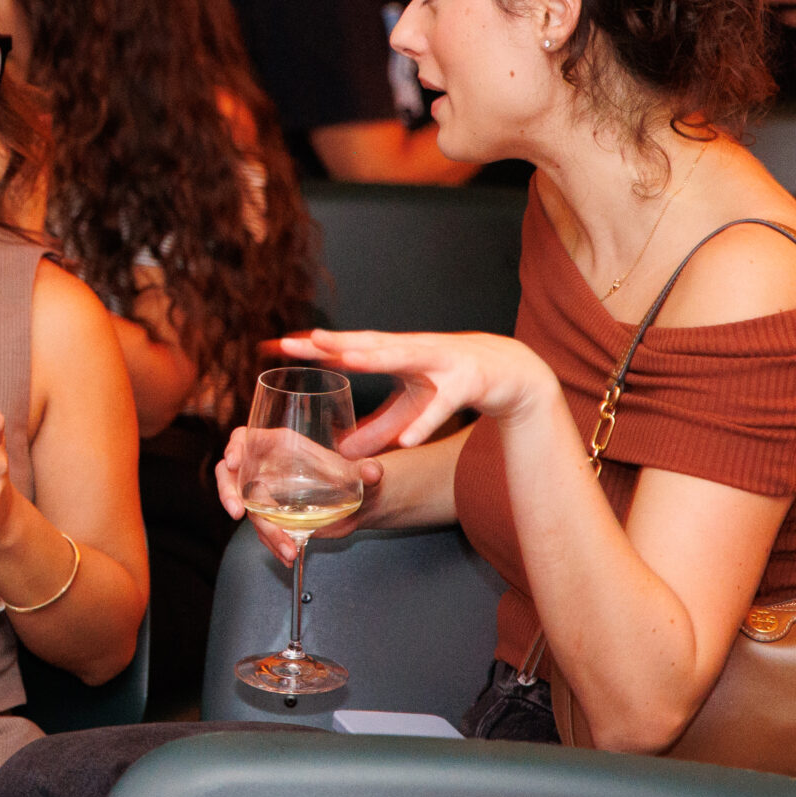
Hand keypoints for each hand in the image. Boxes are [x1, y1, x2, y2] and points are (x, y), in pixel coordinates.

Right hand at [215, 423, 384, 563]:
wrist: (356, 505)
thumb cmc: (352, 478)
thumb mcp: (360, 473)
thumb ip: (367, 471)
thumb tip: (374, 472)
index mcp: (279, 445)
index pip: (245, 438)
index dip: (235, 447)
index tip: (234, 462)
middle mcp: (267, 468)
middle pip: (231, 474)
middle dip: (228, 492)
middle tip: (237, 512)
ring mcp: (265, 494)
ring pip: (248, 509)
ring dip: (264, 530)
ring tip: (288, 548)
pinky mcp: (271, 517)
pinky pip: (262, 530)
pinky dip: (273, 544)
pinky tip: (289, 554)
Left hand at [274, 329, 561, 456]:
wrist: (513, 372)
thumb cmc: (454, 383)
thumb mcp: (412, 407)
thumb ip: (377, 429)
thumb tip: (341, 454)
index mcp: (397, 353)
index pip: (350, 346)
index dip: (318, 346)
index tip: (282, 343)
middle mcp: (414, 350)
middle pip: (369, 344)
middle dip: (337, 342)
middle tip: (304, 342)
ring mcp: (442, 362)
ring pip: (405, 358)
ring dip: (376, 358)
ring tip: (345, 361)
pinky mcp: (468, 381)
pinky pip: (443, 405)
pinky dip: (426, 422)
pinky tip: (408, 440)